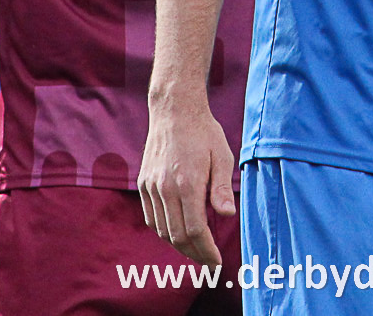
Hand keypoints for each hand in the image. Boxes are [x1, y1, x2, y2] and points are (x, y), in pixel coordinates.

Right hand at [138, 95, 233, 267]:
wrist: (174, 110)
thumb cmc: (204, 133)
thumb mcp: (222, 156)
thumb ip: (222, 188)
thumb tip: (228, 215)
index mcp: (188, 183)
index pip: (196, 230)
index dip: (207, 251)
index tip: (217, 262)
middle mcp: (166, 188)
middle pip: (178, 236)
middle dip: (195, 254)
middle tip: (209, 261)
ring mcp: (152, 186)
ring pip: (162, 230)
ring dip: (179, 246)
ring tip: (196, 250)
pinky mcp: (143, 183)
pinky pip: (151, 217)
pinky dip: (164, 231)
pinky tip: (178, 232)